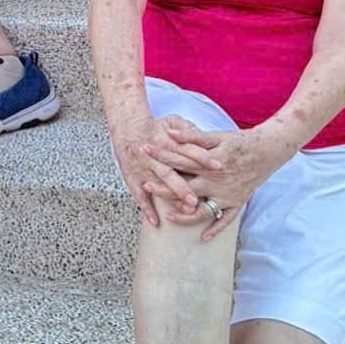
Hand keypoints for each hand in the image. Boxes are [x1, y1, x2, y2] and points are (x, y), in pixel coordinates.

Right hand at [109, 110, 205, 229]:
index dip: (202, 158)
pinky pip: (138, 196)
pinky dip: (146, 209)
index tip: (217, 166)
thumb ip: (188, 130)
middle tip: (196, 201)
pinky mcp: (132, 178)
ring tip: (185, 211)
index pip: (186, 150)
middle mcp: (153, 157)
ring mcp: (142, 169)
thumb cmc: (154, 126)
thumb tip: (204, 138)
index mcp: (164, 141)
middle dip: (183, 188)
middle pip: (170, 173)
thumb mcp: (172, 121)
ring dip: (171, 199)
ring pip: (157, 186)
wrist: (126, 126)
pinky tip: (155, 222)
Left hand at [143, 116, 284, 238]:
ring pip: (202, 210)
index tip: (145, 152)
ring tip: (168, 216)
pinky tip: (202, 237)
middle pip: (185, 189)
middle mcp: (217, 182)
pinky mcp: (238, 202)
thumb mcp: (217, 136)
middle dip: (165, 189)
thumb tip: (170, 131)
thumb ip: (193, 136)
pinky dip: (215, 229)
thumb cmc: (241, 141)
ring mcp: (227, 195)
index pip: (179, 160)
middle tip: (147, 187)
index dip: (161, 156)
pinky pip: (225, 220)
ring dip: (185, 215)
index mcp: (209, 164)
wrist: (269, 150)